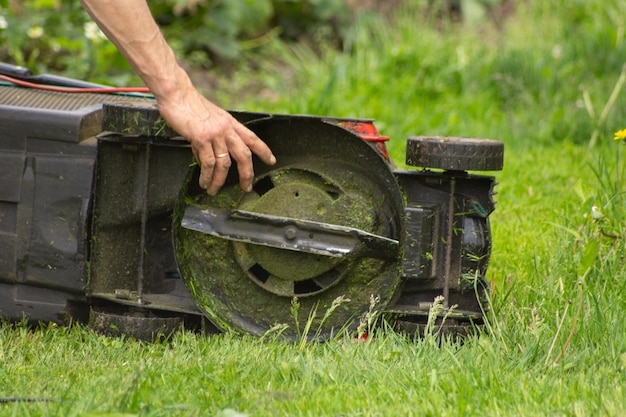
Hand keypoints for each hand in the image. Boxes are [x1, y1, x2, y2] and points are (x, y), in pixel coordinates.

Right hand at [156, 78, 275, 194]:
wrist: (177, 93)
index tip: (271, 161)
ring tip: (213, 190)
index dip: (264, 150)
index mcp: (230, 123)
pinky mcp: (201, 138)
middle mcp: (226, 129)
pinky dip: (207, 176)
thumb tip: (208, 160)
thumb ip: (214, 138)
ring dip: (219, 181)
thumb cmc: (190, 105)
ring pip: (224, 164)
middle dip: (247, 174)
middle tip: (247, 187)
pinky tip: (204, 182)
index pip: (252, 138)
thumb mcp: (210, 119)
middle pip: (244, 155)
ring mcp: (215, 134)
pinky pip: (208, 163)